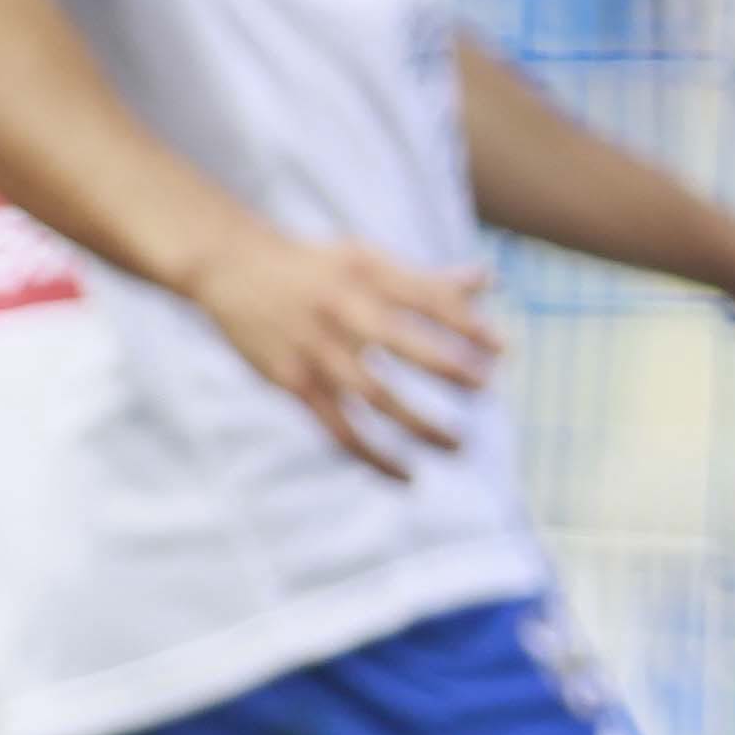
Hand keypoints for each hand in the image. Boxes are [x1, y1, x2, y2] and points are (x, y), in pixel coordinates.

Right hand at [189, 235, 504, 481]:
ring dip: (420, 425)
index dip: (468, 325)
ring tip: (460, 447)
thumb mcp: (367, 257)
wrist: (231, 267)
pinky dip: (374, 457)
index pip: (428, 300)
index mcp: (368, 275)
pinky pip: (339, 429)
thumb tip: (489, 282)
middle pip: (405, 344)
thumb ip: (426, 278)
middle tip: (487, 388)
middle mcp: (343, 312)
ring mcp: (318, 351)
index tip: (503, 348)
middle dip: (450, 368)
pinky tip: (407, 477)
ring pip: (376, 396)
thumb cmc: (314, 264)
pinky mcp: (294, 383)